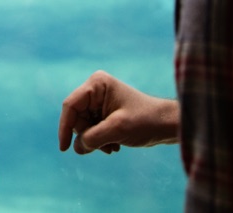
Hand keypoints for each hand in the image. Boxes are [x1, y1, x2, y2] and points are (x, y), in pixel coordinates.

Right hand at [57, 70, 179, 154]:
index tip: (64, 148)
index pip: (70, 106)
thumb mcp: (117, 130)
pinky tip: (114, 145)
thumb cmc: (146, 121)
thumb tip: (76, 148)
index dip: (65, 127)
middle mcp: (96, 89)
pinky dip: (100, 139)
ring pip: (85, 125)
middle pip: (77, 118)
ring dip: (95, 140)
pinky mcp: (106, 112)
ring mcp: (100, 101)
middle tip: (103, 148)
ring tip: (112, 147)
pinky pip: (93, 128)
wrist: (168, 125)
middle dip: (87, 136)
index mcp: (96, 84)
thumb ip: (92, 138)